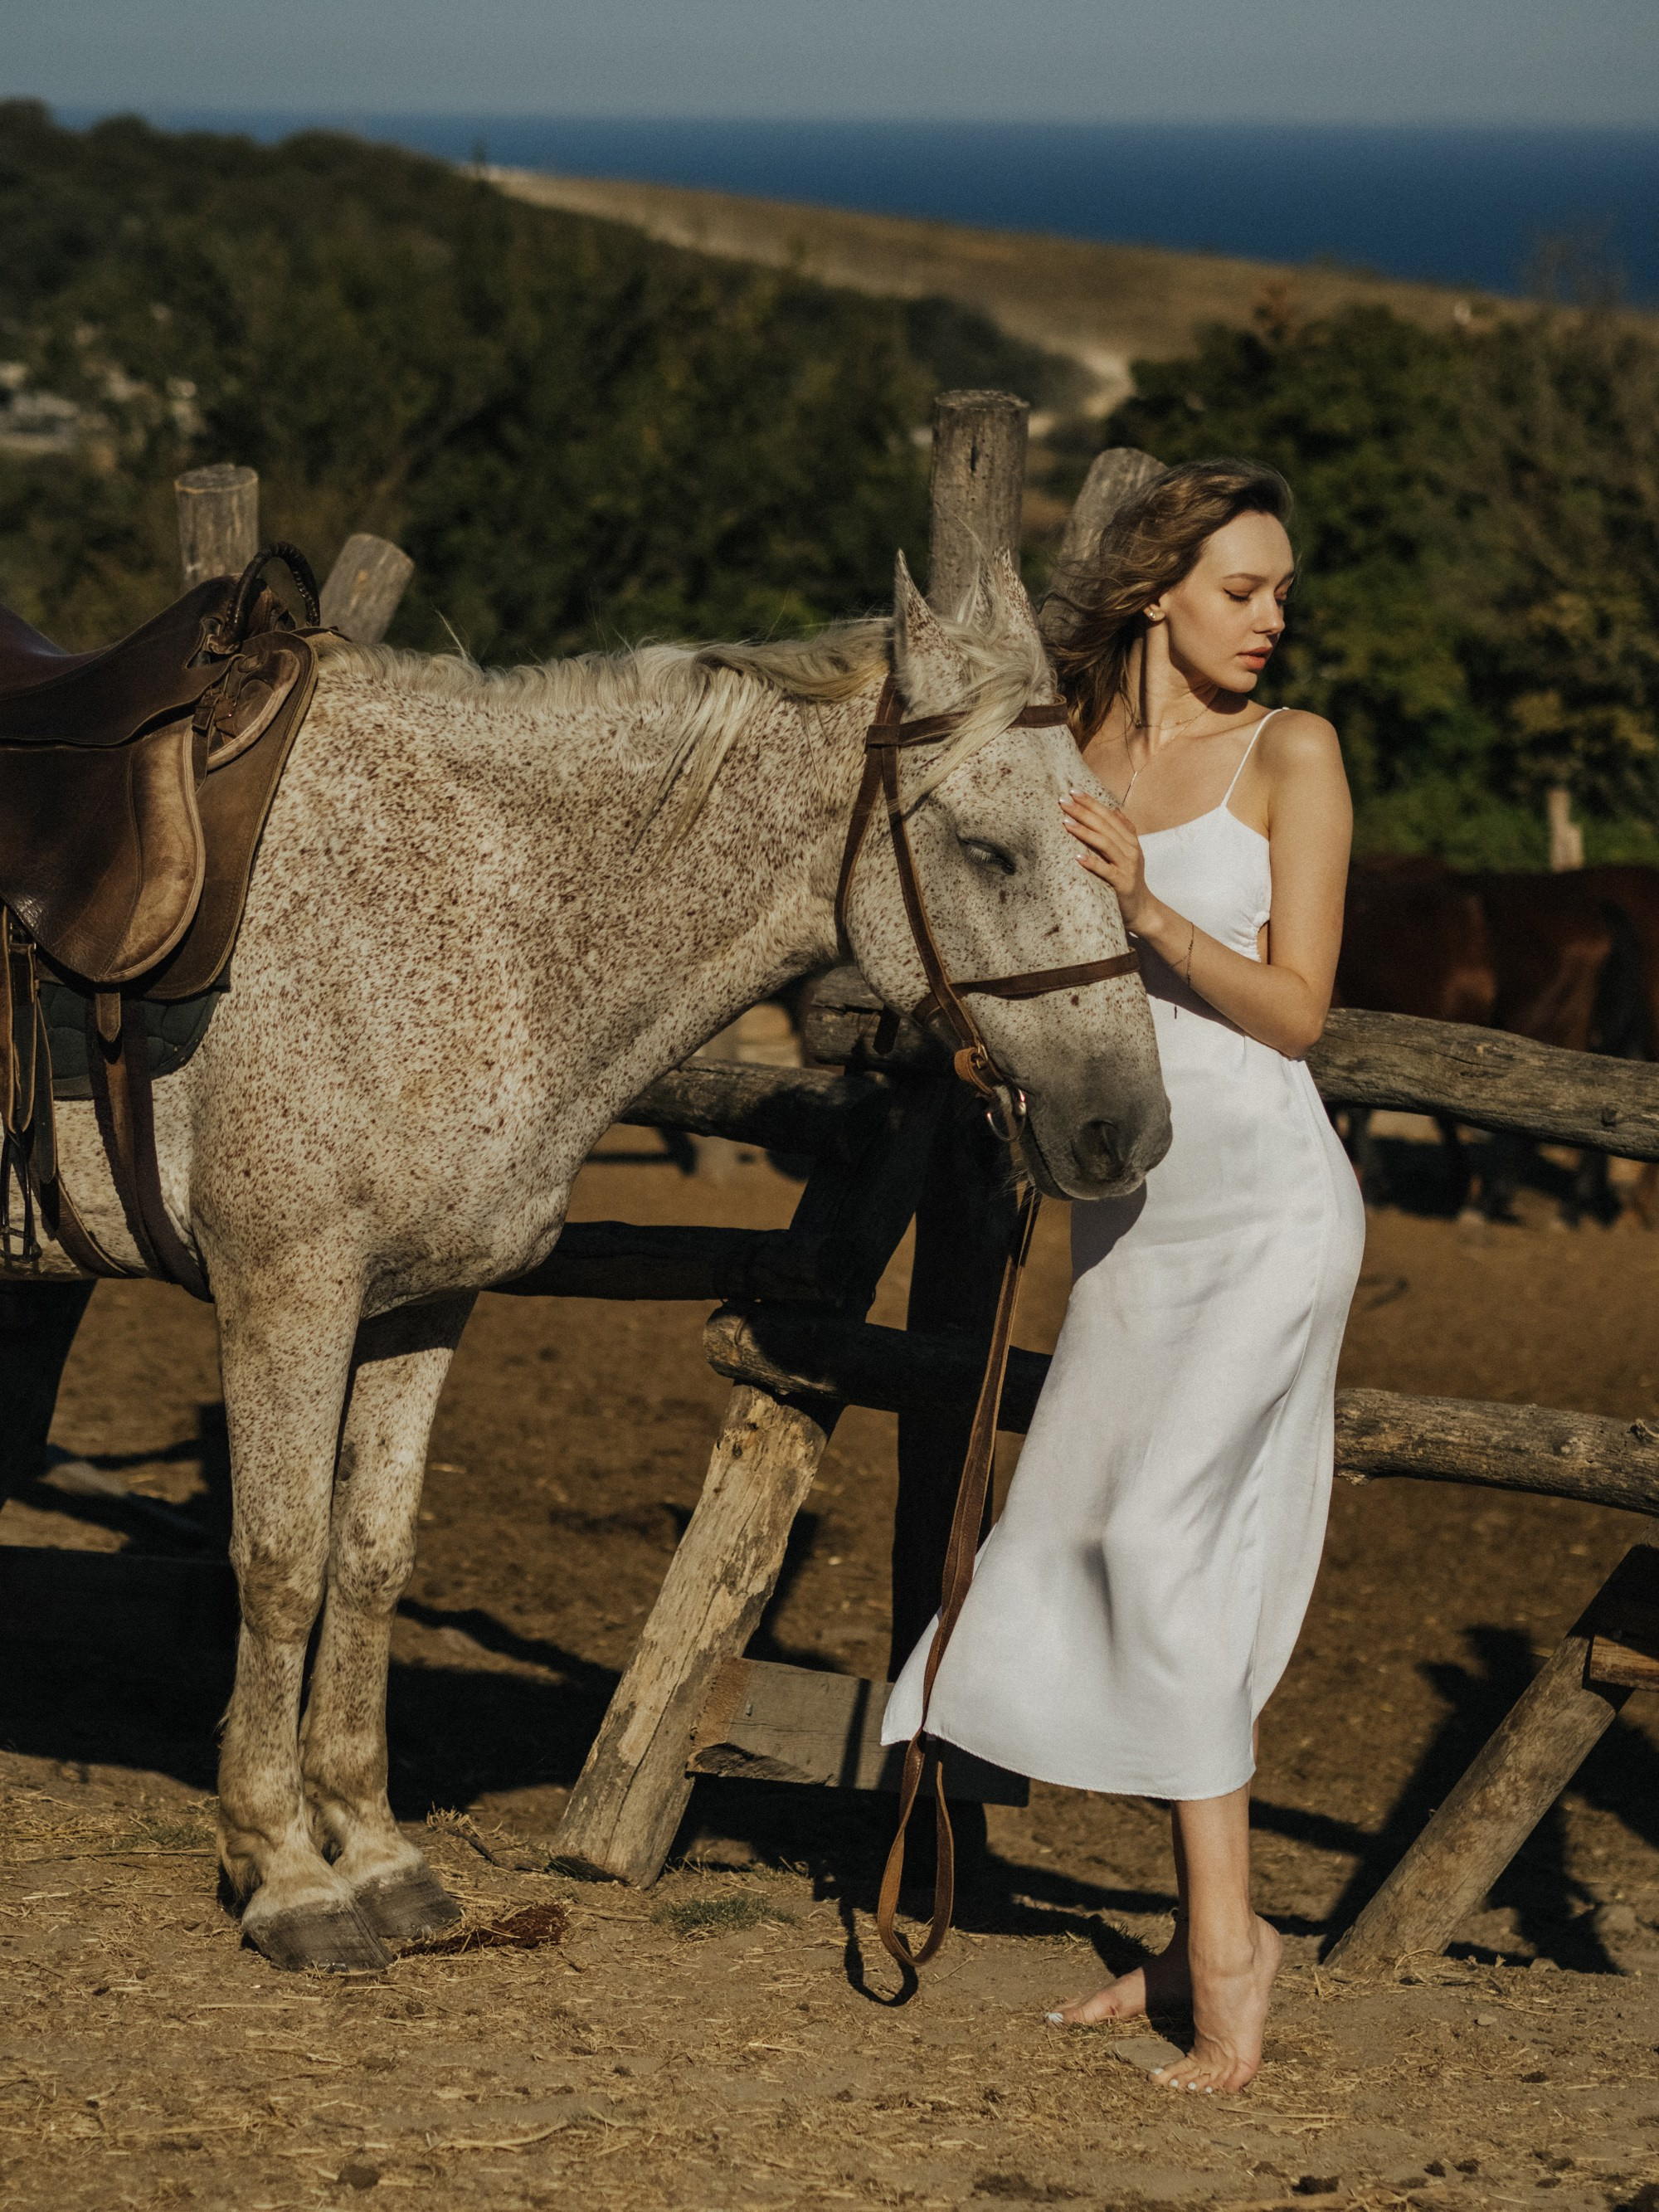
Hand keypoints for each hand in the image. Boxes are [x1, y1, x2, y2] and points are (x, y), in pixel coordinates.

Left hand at [1060, 789, 1153, 931]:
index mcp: (1129, 840)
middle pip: (1105, 826)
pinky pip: (1106, 871)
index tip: (1073, 791)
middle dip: (1083, 812)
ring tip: (1066, 822)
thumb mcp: (1128, 852)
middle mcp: (1130, 850)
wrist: (1142, 909)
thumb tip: (1115, 809)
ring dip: (1085, 832)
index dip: (1091, 803)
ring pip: (1105, 844)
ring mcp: (1127, 866)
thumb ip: (1123, 830)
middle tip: (1064, 801)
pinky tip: (1078, 857)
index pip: (1108, 816)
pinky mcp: (1122, 883)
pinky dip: (1093, 863)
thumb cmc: (1129, 879)